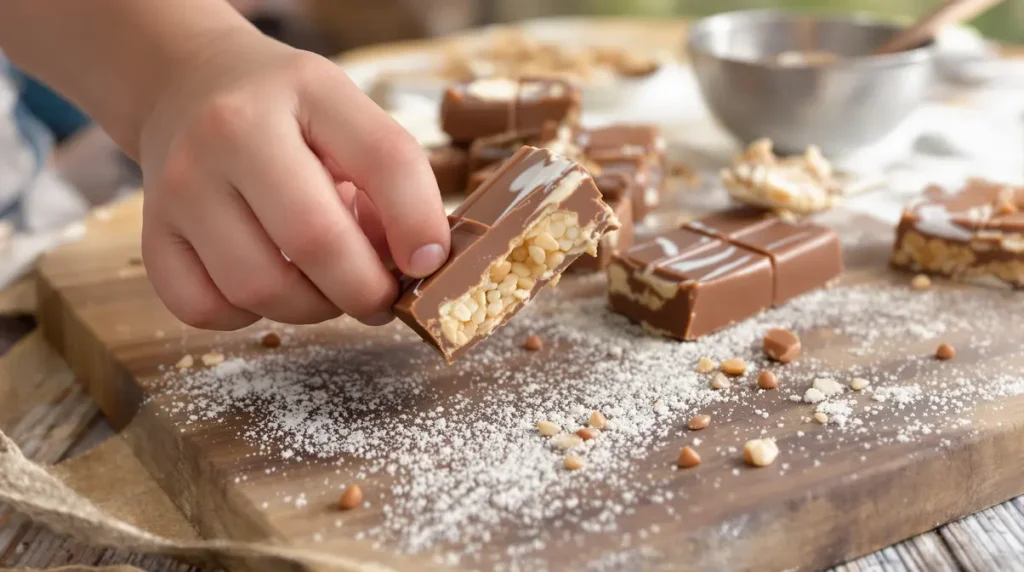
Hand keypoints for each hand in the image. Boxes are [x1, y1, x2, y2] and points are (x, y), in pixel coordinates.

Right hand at [138, 32, 448, 329]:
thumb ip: (390, 177)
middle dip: (365, 289)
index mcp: (306, 91)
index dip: (420, 224)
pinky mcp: (152, 233)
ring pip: (259, 288)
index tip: (429, 263)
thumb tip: (417, 263)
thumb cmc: (286, 112)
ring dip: (311, 308)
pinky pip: (206, 310)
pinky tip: (269, 284)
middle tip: (380, 296)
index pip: (385, 159)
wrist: (187, 86)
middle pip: (315, 240)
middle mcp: (231, 133)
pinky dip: (249, 316)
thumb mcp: (346, 115)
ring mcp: (181, 186)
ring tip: (325, 282)